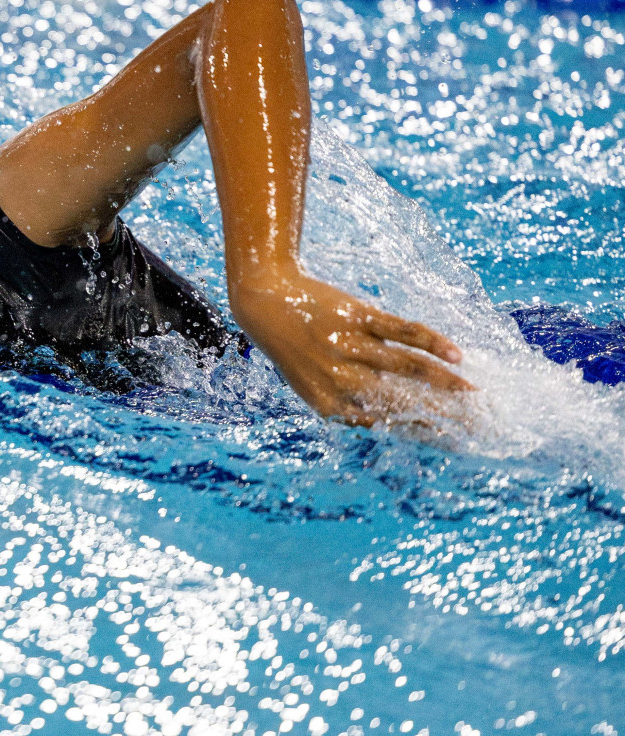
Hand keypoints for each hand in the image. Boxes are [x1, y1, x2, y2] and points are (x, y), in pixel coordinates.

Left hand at [229, 264, 477, 428]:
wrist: (264, 301)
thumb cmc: (293, 349)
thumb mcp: (311, 385)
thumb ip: (347, 403)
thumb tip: (394, 420)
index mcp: (329, 405)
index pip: (386, 424)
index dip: (423, 433)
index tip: (455, 442)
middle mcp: (340, 379)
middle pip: (404, 401)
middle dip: (445, 416)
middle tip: (479, 425)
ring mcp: (350, 346)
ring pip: (409, 367)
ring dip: (447, 383)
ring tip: (475, 394)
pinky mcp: (357, 316)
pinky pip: (402, 331)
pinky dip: (433, 342)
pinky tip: (457, 355)